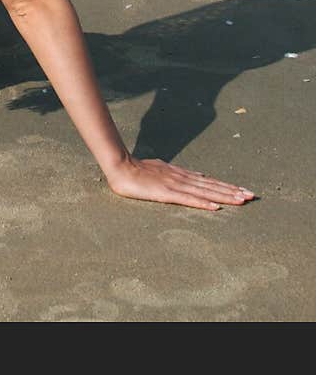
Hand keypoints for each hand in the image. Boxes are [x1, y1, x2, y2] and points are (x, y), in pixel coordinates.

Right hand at [105, 155, 255, 209]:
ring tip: (242, 201)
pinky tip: (216, 208)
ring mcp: (175, 185)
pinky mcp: (166, 193)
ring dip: (224, 196)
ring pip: (205, 192)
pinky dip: (203, 204)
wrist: (121, 167)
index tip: (243, 191)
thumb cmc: (138, 170)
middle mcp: (182, 178)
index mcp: (182, 174)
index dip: (227, 187)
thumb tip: (198, 176)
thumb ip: (179, 175)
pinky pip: (188, 200)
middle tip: (252, 196)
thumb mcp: (162, 170)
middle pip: (212, 186)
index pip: (209, 182)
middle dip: (233, 192)